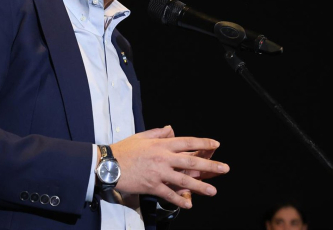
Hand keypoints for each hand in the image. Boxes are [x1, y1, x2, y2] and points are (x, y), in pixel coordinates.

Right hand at [110, 126, 229, 208]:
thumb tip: (171, 129)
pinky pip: (169, 194)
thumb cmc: (124, 149)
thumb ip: (158, 133)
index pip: (187, 141)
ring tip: (213, 191)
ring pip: (184, 180)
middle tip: (224, 168)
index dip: (203, 142)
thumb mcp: (141, 136)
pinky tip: (189, 204)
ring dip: (200, 186)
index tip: (216, 144)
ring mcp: (159, 173)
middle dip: (210, 165)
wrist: (108, 164)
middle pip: (191, 160)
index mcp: (161, 144)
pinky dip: (180, 200)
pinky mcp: (152, 186)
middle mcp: (163, 158)